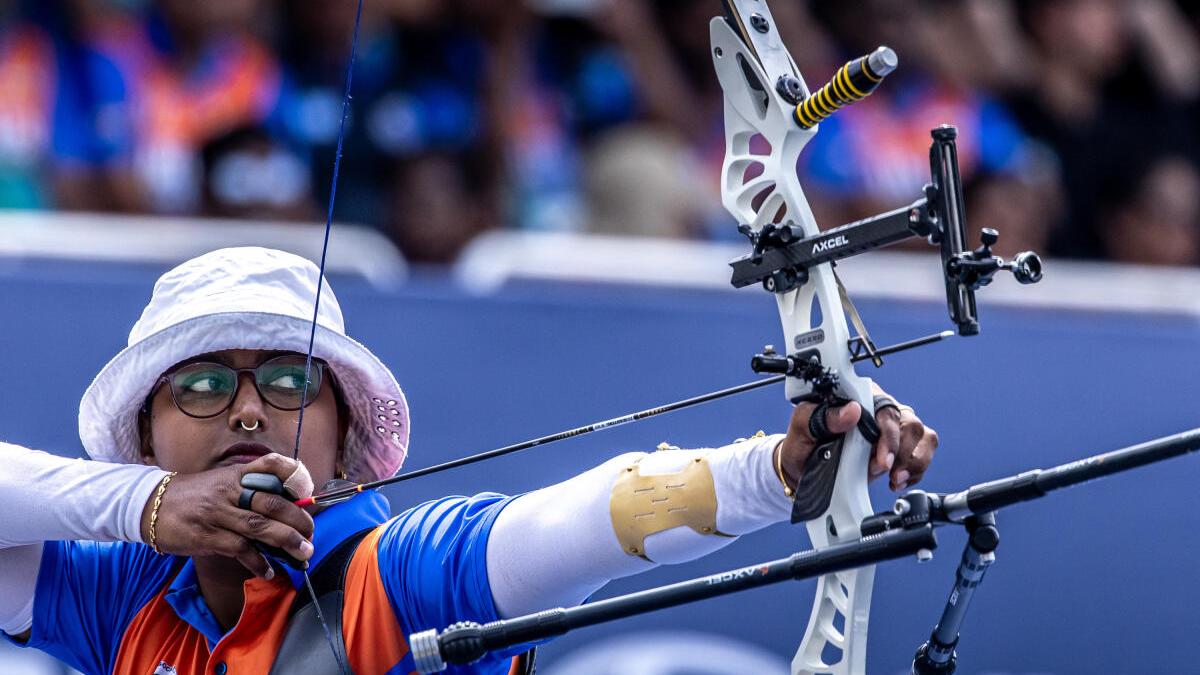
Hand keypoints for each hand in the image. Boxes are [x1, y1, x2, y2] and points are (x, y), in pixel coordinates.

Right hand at [140, 454, 315, 578]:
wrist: (149, 505)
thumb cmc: (193, 496)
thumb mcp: (221, 482)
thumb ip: (250, 490)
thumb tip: (287, 508)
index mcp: (236, 474)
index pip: (271, 464)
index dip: (294, 474)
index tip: (308, 491)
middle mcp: (229, 491)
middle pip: (273, 503)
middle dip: (299, 520)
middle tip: (311, 535)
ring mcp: (217, 513)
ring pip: (260, 527)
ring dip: (287, 542)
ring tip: (303, 554)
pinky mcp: (206, 536)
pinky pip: (240, 549)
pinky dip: (259, 561)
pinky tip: (270, 571)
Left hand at [776, 395, 937, 492]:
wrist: (802, 470)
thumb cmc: (803, 445)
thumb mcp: (802, 428)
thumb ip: (823, 417)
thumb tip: (852, 410)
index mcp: (857, 397)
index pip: (884, 408)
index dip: (887, 434)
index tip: (880, 459)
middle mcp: (878, 410)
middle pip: (909, 423)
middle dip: (901, 452)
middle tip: (885, 472)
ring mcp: (891, 429)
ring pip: (922, 437)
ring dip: (913, 462)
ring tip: (895, 479)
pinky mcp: (899, 449)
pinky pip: (922, 454)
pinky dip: (916, 470)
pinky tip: (898, 481)